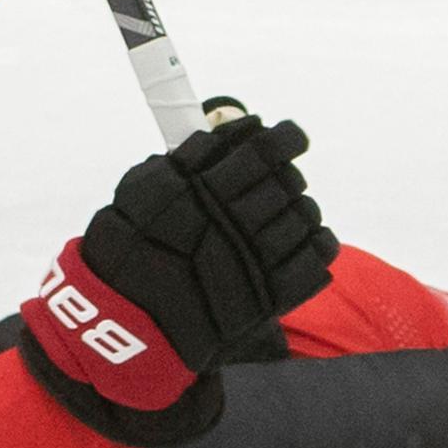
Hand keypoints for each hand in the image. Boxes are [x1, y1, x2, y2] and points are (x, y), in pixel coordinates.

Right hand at [19, 108, 339, 445]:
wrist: (130, 320)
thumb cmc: (128, 248)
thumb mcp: (143, 188)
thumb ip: (189, 155)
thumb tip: (235, 127)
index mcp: (206, 188)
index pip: (264, 151)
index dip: (285, 138)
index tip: (290, 136)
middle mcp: (237, 220)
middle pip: (287, 183)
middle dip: (287, 177)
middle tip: (280, 179)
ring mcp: (258, 259)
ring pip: (305, 217)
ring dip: (301, 210)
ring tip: (287, 213)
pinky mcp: (272, 294)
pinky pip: (316, 258)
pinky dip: (319, 243)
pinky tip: (308, 238)